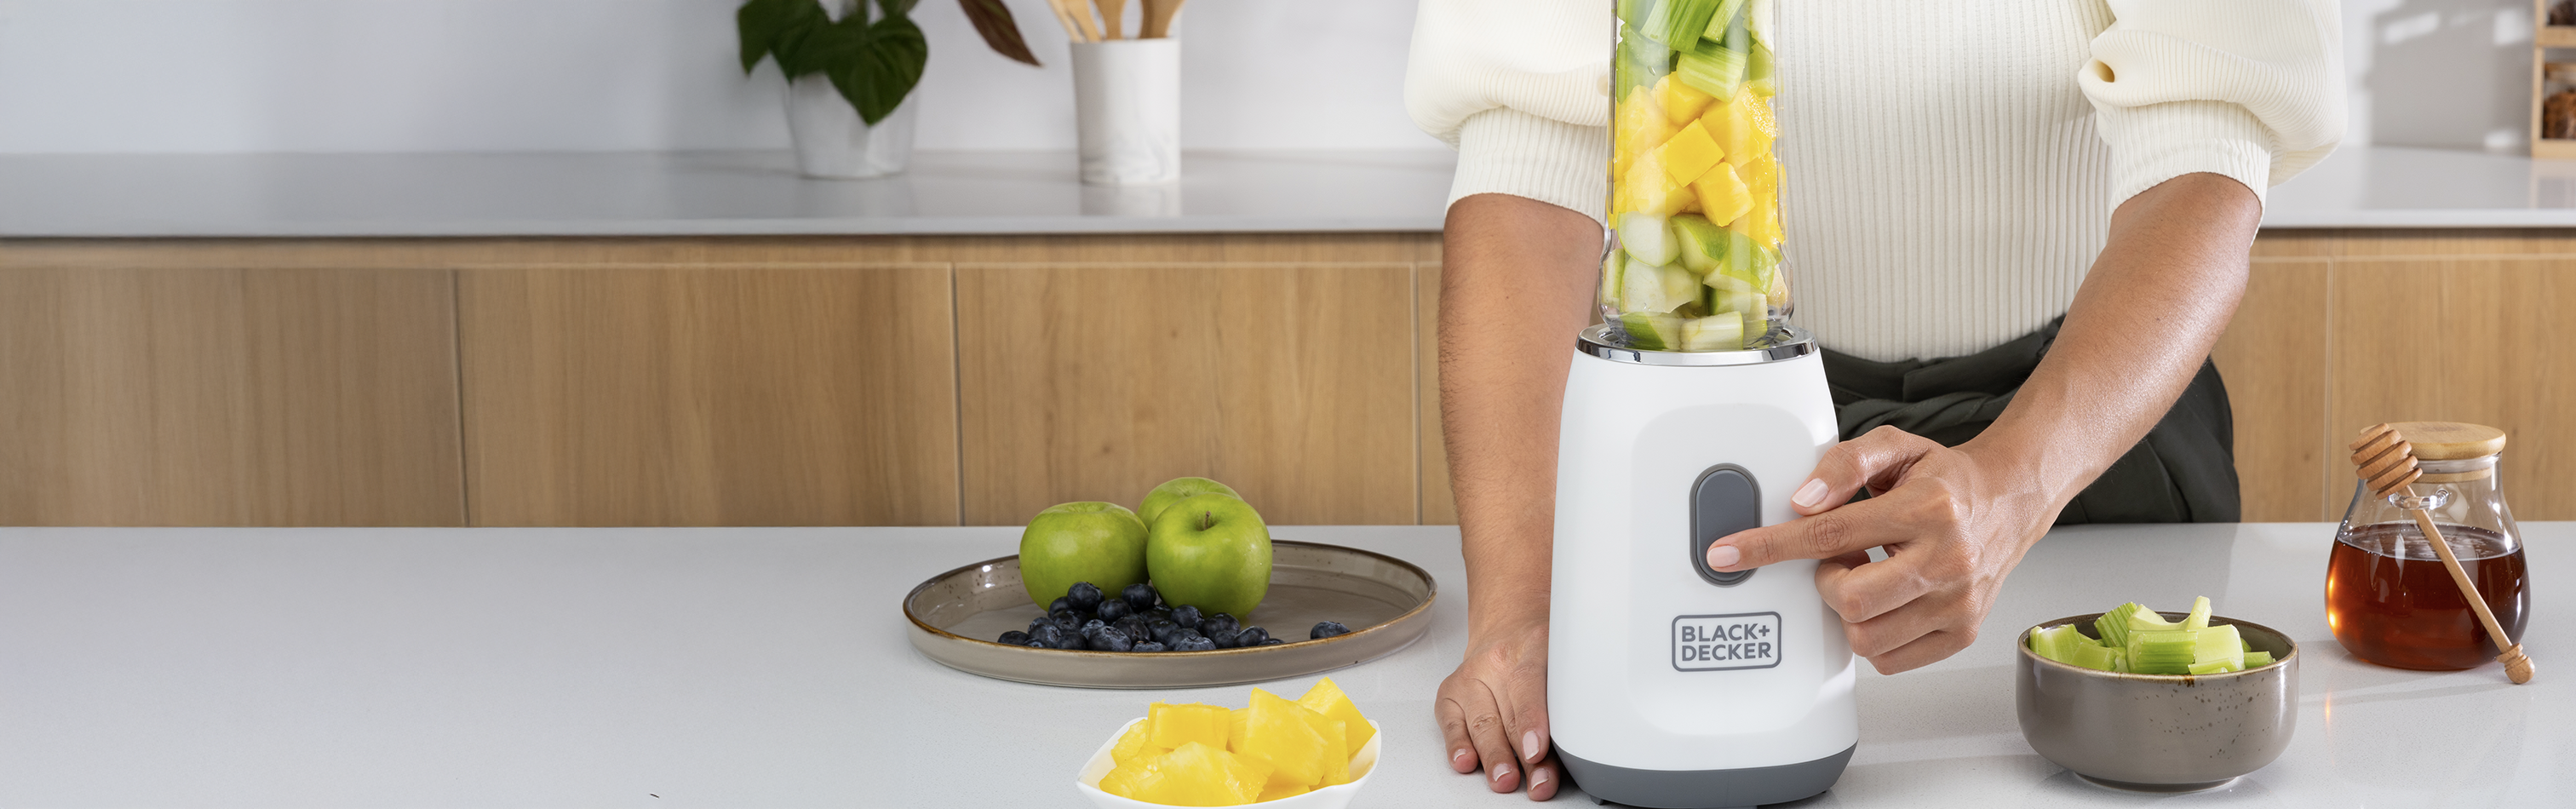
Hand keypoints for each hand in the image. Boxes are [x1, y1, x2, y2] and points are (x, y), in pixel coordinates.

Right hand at [1434, 613, 1562, 799]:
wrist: (1508, 622)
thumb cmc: (1539, 645)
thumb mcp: (1565, 653)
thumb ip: (1570, 689)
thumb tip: (1578, 741)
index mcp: (1531, 646)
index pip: (1527, 684)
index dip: (1532, 720)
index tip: (1536, 750)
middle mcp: (1496, 661)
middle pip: (1508, 714)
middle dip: (1522, 755)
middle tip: (1535, 781)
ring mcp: (1470, 676)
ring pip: (1481, 723)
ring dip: (1494, 757)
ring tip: (1505, 779)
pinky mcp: (1451, 693)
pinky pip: (1451, 722)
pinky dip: (1458, 745)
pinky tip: (1466, 761)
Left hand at [1704, 426, 2059, 673]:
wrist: (2009, 500)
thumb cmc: (1944, 479)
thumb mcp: (1893, 447)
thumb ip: (1842, 464)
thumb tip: (1802, 503)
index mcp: (1928, 508)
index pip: (1830, 534)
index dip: (1770, 547)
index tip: (1729, 554)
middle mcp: (1948, 559)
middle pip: (1848, 600)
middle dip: (1826, 583)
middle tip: (1840, 560)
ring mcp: (1958, 603)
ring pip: (1866, 638)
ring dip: (1850, 610)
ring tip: (1867, 576)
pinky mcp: (1961, 633)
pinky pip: (1890, 660)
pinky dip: (1874, 634)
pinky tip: (1885, 600)